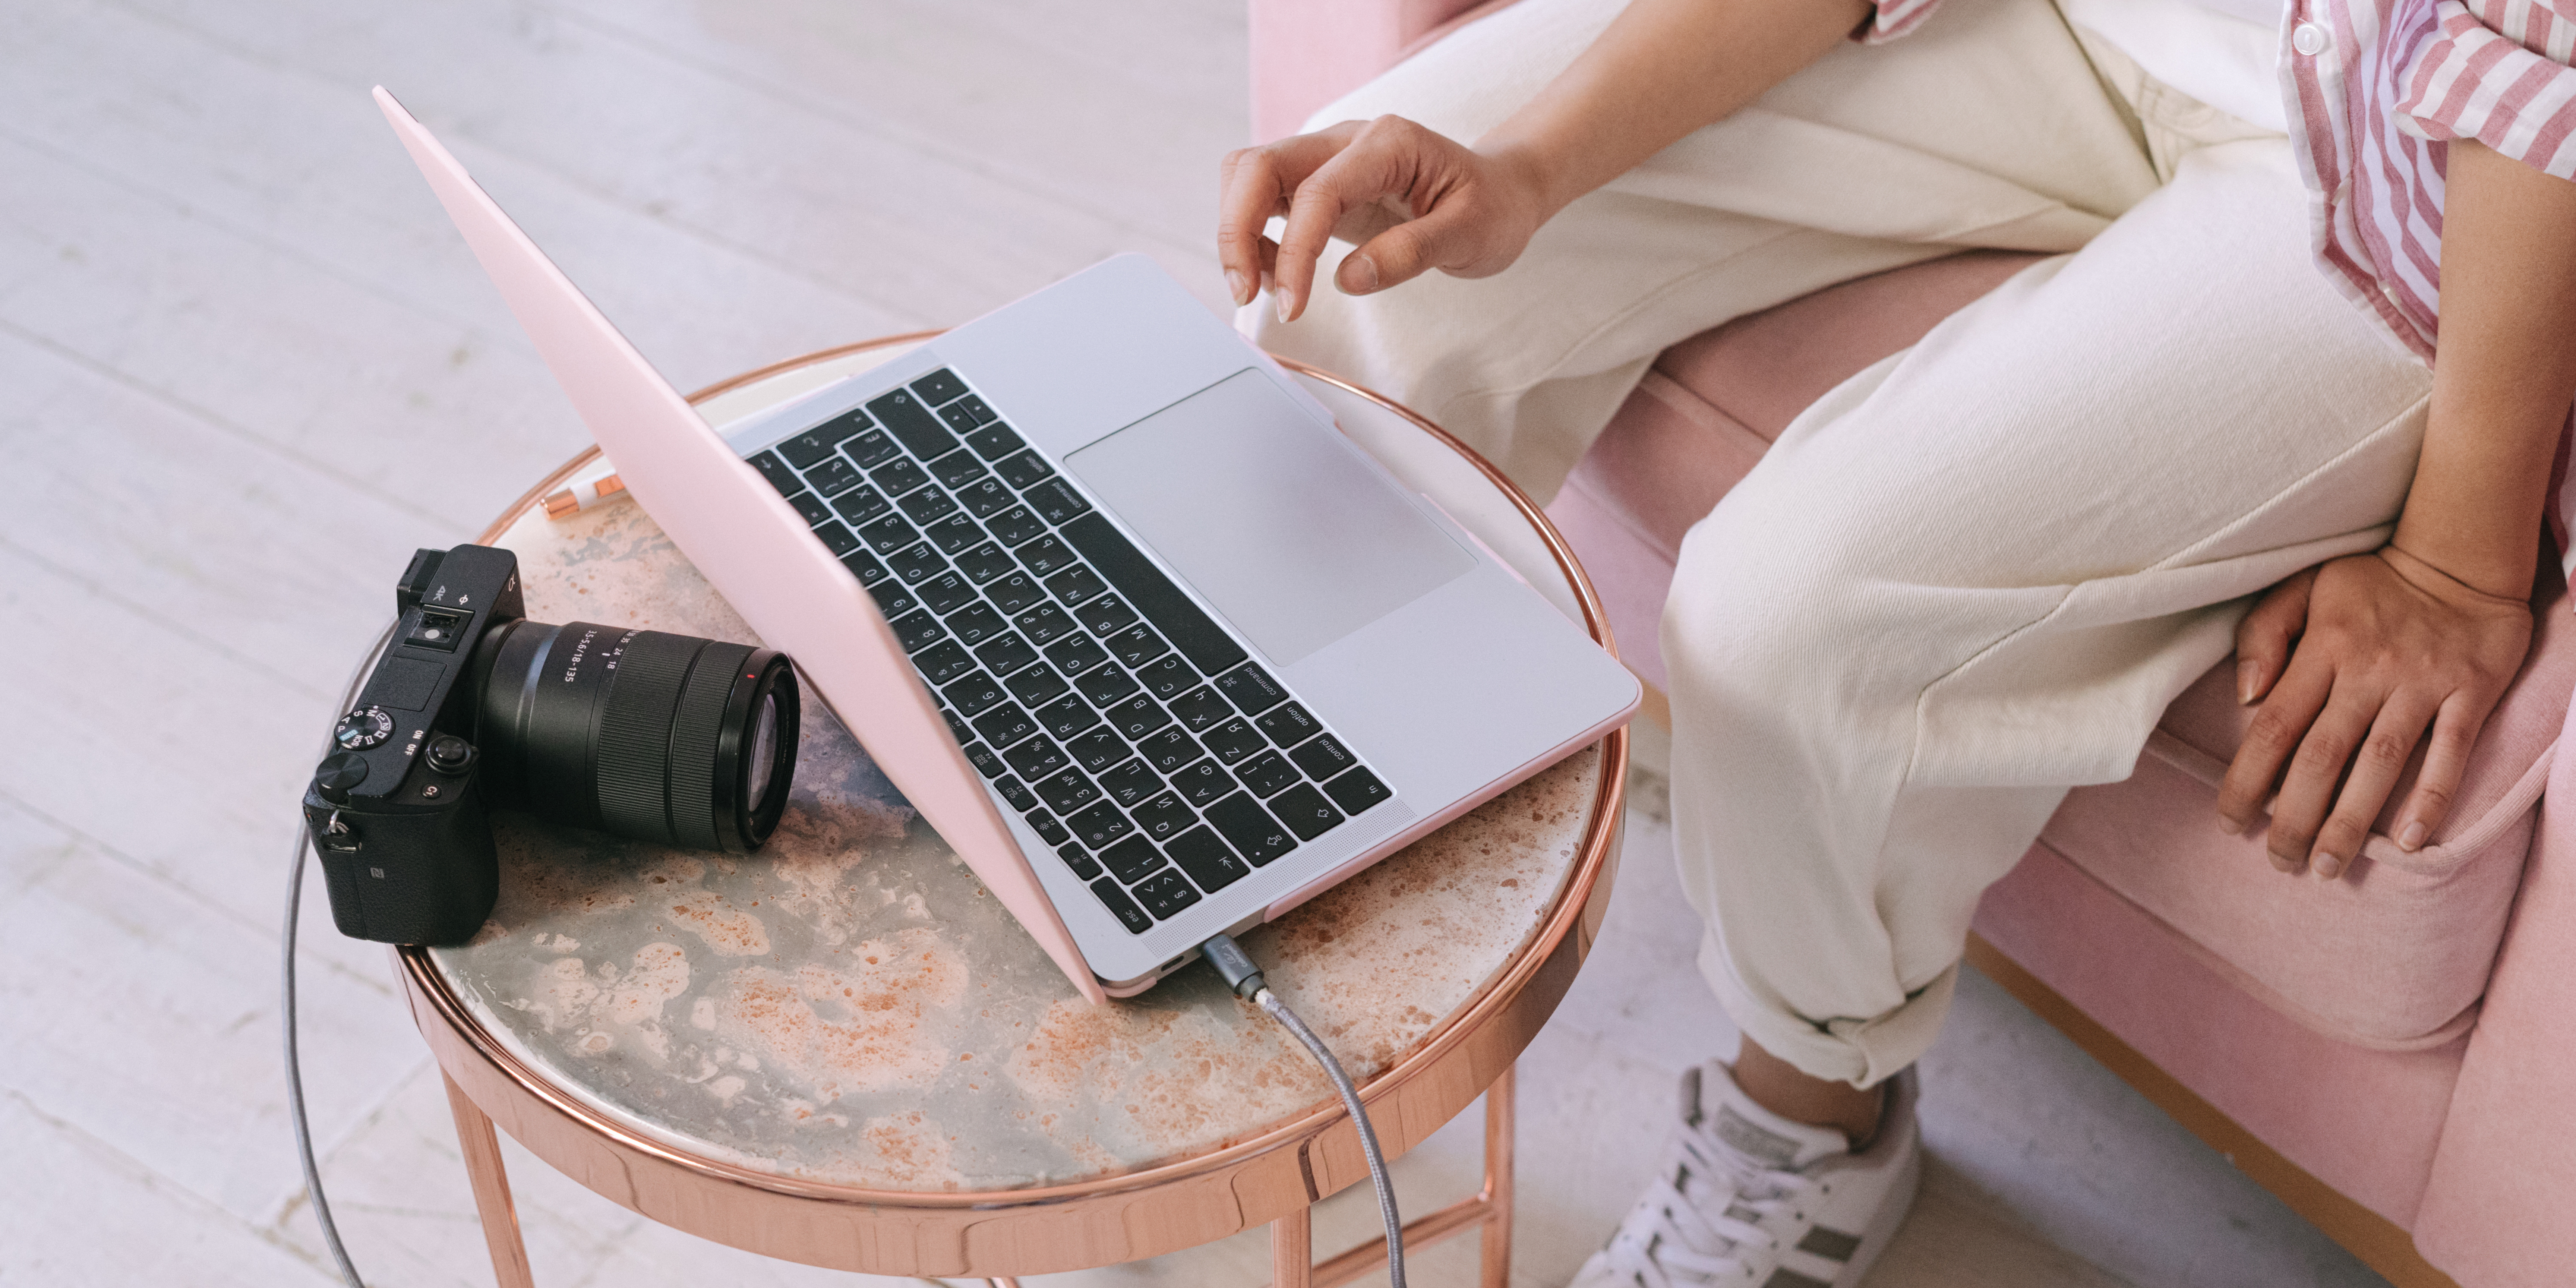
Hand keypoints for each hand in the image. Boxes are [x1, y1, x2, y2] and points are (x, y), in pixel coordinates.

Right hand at [1217, 116, 1547, 323]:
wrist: (1500, 193)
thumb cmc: (1490, 207)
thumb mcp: (1470, 235)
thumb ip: (1410, 254)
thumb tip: (1347, 280)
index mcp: (1387, 143)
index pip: (1317, 190)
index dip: (1295, 251)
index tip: (1294, 307)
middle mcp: (1346, 140)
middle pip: (1257, 166)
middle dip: (1237, 231)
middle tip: (1246, 294)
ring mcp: (1326, 158)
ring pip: (1248, 177)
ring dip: (1241, 234)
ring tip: (1269, 289)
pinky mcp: (1317, 183)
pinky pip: (1263, 199)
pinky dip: (1256, 239)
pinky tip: (1281, 276)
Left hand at [2217, 547, 2532, 876]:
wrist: (2459, 557)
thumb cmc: (2370, 581)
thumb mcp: (2303, 587)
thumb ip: (2262, 634)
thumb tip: (2243, 694)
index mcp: (2322, 648)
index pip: (2273, 727)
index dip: (2247, 781)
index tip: (2231, 822)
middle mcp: (2368, 670)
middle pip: (2321, 757)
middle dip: (2293, 817)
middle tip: (2280, 861)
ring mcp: (2422, 684)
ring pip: (2379, 764)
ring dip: (2350, 822)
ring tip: (2326, 866)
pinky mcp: (2471, 692)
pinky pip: (2450, 752)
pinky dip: (2430, 798)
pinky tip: (2408, 842)